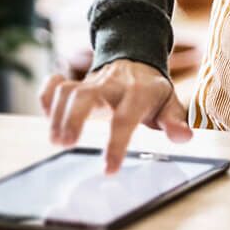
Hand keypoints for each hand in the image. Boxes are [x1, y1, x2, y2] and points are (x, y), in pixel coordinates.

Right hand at [40, 59, 192, 173]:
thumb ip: (174, 121)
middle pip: (86, 95)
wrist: (136, 60)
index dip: (116, 143)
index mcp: (137, 93)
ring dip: (57, 114)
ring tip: (56, 140)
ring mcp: (90, 82)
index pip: (125, 118)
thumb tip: (184, 137)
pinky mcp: (76, 82)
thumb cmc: (151, 92)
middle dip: (74, 118)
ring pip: (68, 91)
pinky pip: (56, 84)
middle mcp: (111, 85)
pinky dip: (46, 96)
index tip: (108, 170)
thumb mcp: (169, 103)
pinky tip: (45, 113)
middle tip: (65, 144)